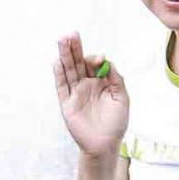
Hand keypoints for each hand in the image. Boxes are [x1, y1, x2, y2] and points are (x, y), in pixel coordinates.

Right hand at [54, 33, 128, 158]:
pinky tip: (56, 62)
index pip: (93, 64)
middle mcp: (86, 85)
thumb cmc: (116, 123)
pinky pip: (61, 87)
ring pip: (68, 71)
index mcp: (100, 83)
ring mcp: (75, 94)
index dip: (94, 58)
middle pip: (78, 63)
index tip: (99, 58)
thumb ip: (116, 79)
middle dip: (75, 48)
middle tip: (71, 34)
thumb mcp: (122, 98)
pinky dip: (58, 74)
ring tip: (62, 40)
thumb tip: (107, 61)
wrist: (104, 145)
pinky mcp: (67, 104)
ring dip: (64, 56)